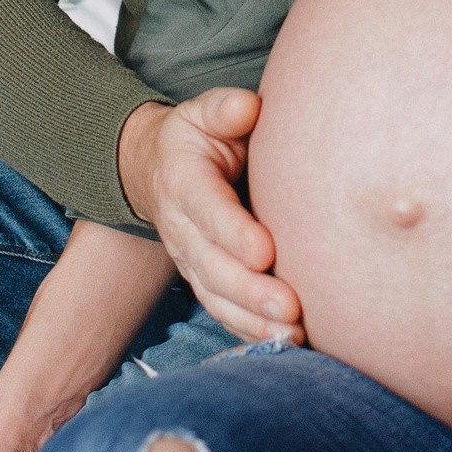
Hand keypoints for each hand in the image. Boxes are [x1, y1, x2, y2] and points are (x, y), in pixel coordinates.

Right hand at [117, 92, 304, 344]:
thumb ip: (224, 110)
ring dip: (254, 320)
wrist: (160, 171)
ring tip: (292, 334)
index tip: (265, 251)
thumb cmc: (198, 139)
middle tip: (289, 306)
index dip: (233, 233)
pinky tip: (286, 344)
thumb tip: (248, 107)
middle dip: (250, 290)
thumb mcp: (204, 113)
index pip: (207, 209)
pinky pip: (225, 313)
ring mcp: (192, 261)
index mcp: (184, 181)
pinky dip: (252, 333)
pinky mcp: (206, 282)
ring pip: (218, 298)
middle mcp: (183, 229)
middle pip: (213, 266)